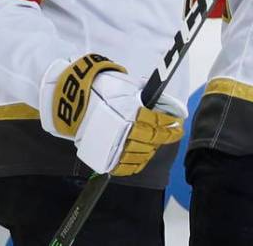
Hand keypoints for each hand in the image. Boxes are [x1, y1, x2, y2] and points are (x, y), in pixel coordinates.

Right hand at [39, 55, 184, 175]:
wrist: (74, 100)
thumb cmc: (104, 89)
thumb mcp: (128, 86)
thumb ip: (147, 95)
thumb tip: (164, 102)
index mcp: (131, 111)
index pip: (158, 122)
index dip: (171, 124)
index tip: (177, 124)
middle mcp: (124, 129)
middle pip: (151, 139)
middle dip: (165, 136)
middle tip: (171, 133)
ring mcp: (113, 144)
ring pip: (141, 153)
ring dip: (151, 149)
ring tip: (154, 142)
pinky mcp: (103, 155)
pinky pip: (124, 166)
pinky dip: (134, 164)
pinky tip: (140, 157)